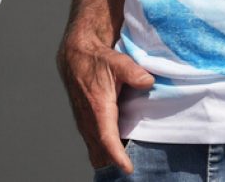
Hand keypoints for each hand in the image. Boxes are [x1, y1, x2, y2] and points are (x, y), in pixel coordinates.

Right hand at [57, 36, 154, 171]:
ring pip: (96, 150)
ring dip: (108, 157)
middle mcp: (89, 119)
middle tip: (133, 164)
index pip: (107, 138)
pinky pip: (93, 144)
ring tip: (127, 160)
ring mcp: (85, 123)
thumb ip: (134, 72)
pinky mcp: (85, 123)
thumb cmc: (97, 60)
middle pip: (101, 151)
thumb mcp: (117, 61)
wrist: (75, 57)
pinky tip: (118, 150)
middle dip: (114, 161)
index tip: (127, 168)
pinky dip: (104, 151)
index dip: (117, 155)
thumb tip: (148, 81)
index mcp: (98, 108)